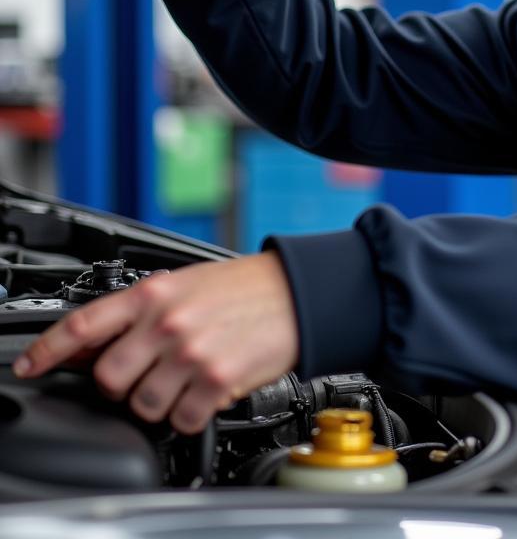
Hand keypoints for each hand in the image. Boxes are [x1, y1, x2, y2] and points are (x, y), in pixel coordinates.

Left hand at [13, 252, 298, 434]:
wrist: (297, 291)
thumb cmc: (246, 286)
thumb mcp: (187, 283)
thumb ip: (144, 308)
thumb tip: (99, 339)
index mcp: (156, 293)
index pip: (85, 323)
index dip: (49, 348)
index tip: (32, 365)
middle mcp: (168, 323)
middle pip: (109, 377)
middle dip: (122, 385)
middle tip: (144, 376)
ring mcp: (192, 353)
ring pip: (143, 405)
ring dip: (159, 403)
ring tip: (183, 383)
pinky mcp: (217, 380)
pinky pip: (182, 420)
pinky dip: (190, 415)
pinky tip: (205, 393)